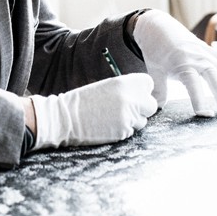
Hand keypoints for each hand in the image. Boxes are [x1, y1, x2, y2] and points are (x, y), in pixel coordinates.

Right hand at [29, 73, 156, 149]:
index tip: (135, 93)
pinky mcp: (123, 132)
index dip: (142, 89)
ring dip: (133, 120)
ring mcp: (128, 117)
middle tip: (130, 109)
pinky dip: (123, 129)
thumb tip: (139, 95)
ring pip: (143, 120)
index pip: (148, 84)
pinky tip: (109, 125)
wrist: (65, 118)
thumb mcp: (105, 87)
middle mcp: (129, 99)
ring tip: (114, 117)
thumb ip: (124, 89)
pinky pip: (131, 131)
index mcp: (123, 83)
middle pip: (151, 104)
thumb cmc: (82, 101)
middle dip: (142, 108)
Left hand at [133, 9, 216, 115]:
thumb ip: (158, 89)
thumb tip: (157, 108)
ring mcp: (205, 52)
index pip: (192, 83)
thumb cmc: (156, 50)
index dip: (199, 99)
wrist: (158, 27)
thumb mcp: (153, 69)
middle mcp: (196, 56)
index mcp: (181, 62)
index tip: (205, 114)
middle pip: (213, 75)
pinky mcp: (210, 50)